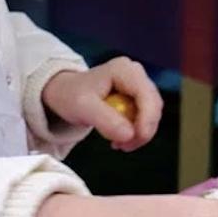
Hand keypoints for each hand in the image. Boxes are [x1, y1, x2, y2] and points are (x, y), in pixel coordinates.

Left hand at [42, 57, 162, 151]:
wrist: (64, 93)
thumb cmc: (70, 95)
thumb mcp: (83, 108)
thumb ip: (106, 120)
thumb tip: (129, 135)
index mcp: (124, 70)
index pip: (146, 95)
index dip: (148, 118)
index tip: (138, 139)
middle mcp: (135, 73)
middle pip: (153, 105)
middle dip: (143, 130)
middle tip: (124, 147)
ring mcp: (137, 85)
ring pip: (152, 114)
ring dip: (140, 134)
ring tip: (119, 145)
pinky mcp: (136, 97)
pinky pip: (145, 118)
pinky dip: (135, 132)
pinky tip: (120, 139)